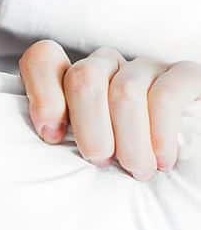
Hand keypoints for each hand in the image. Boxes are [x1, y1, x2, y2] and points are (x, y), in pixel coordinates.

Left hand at [19, 40, 200, 179]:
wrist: (184, 171)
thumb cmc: (124, 163)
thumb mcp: (85, 150)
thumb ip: (59, 135)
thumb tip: (46, 136)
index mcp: (75, 79)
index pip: (43, 58)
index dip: (42, 93)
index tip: (52, 136)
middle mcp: (108, 66)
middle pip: (83, 77)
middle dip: (89, 126)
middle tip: (101, 160)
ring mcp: (146, 68)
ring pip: (124, 90)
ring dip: (128, 139)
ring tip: (136, 169)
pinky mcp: (186, 76)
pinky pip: (165, 95)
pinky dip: (159, 131)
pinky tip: (162, 159)